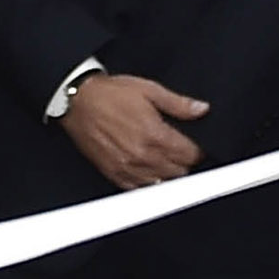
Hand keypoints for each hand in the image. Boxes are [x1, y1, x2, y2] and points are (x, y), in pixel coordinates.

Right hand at [60, 70, 207, 186]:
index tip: (196, 147)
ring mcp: (127, 167)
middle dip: (184, 162)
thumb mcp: (149, 90)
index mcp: (154, 134)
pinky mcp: (114, 174)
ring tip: (165, 160)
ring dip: (168, 173)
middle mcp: (142, 155)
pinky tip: (150, 172)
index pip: (190, 155)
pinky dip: (149, 183)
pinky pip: (139, 189)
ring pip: (161, 183)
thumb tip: (200, 109)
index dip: (197, 150)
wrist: (77, 101)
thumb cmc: (109, 94)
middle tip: (181, 150)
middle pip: (179, 172)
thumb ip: (178, 104)